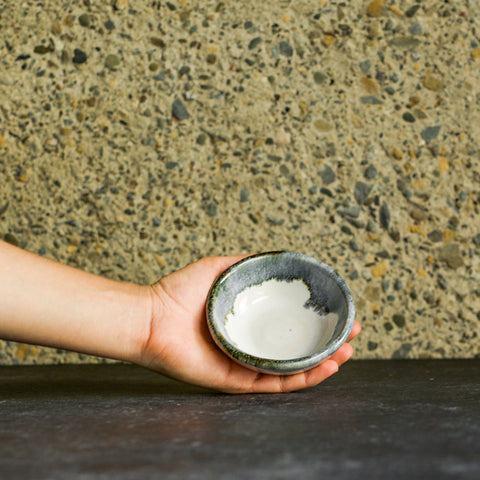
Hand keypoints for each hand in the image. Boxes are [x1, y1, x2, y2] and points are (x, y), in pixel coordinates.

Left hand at [138, 256, 360, 393]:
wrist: (151, 317)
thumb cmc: (179, 292)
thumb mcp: (219, 267)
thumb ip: (245, 262)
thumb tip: (274, 255)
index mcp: (248, 323)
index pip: (289, 326)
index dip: (316, 321)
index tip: (340, 312)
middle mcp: (250, 345)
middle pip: (297, 349)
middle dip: (327, 343)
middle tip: (352, 333)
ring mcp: (245, 364)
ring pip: (292, 371)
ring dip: (323, 363)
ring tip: (346, 352)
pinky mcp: (236, 381)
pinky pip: (274, 385)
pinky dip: (301, 379)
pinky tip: (323, 367)